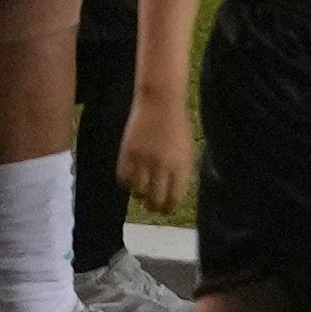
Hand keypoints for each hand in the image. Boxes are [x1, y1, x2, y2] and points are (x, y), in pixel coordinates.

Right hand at [122, 90, 196, 221]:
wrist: (160, 102)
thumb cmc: (177, 127)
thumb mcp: (186, 152)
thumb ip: (180, 174)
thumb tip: (171, 197)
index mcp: (181, 167)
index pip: (174, 199)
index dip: (169, 208)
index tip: (165, 209)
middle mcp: (163, 166)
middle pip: (155, 199)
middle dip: (154, 206)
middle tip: (152, 206)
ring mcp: (144, 159)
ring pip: (138, 192)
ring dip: (139, 196)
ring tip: (141, 193)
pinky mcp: (128, 151)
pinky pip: (124, 178)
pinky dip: (126, 183)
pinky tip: (130, 181)